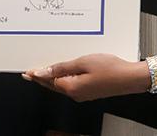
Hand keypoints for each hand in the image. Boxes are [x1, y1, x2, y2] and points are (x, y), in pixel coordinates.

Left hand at [23, 53, 150, 101]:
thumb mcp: (83, 62)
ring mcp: (83, 94)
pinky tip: (63, 74)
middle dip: (41, 79)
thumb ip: (62, 67)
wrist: (129, 78)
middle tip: (29, 74)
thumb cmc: (110, 68)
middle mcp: (76, 94)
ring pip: (62, 87)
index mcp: (72, 88)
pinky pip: (71, 86)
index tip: (28, 72)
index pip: (48, 81)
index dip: (37, 75)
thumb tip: (45, 72)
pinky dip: (63, 80)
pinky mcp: (89, 92)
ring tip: (42, 73)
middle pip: (53, 86)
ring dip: (51, 80)